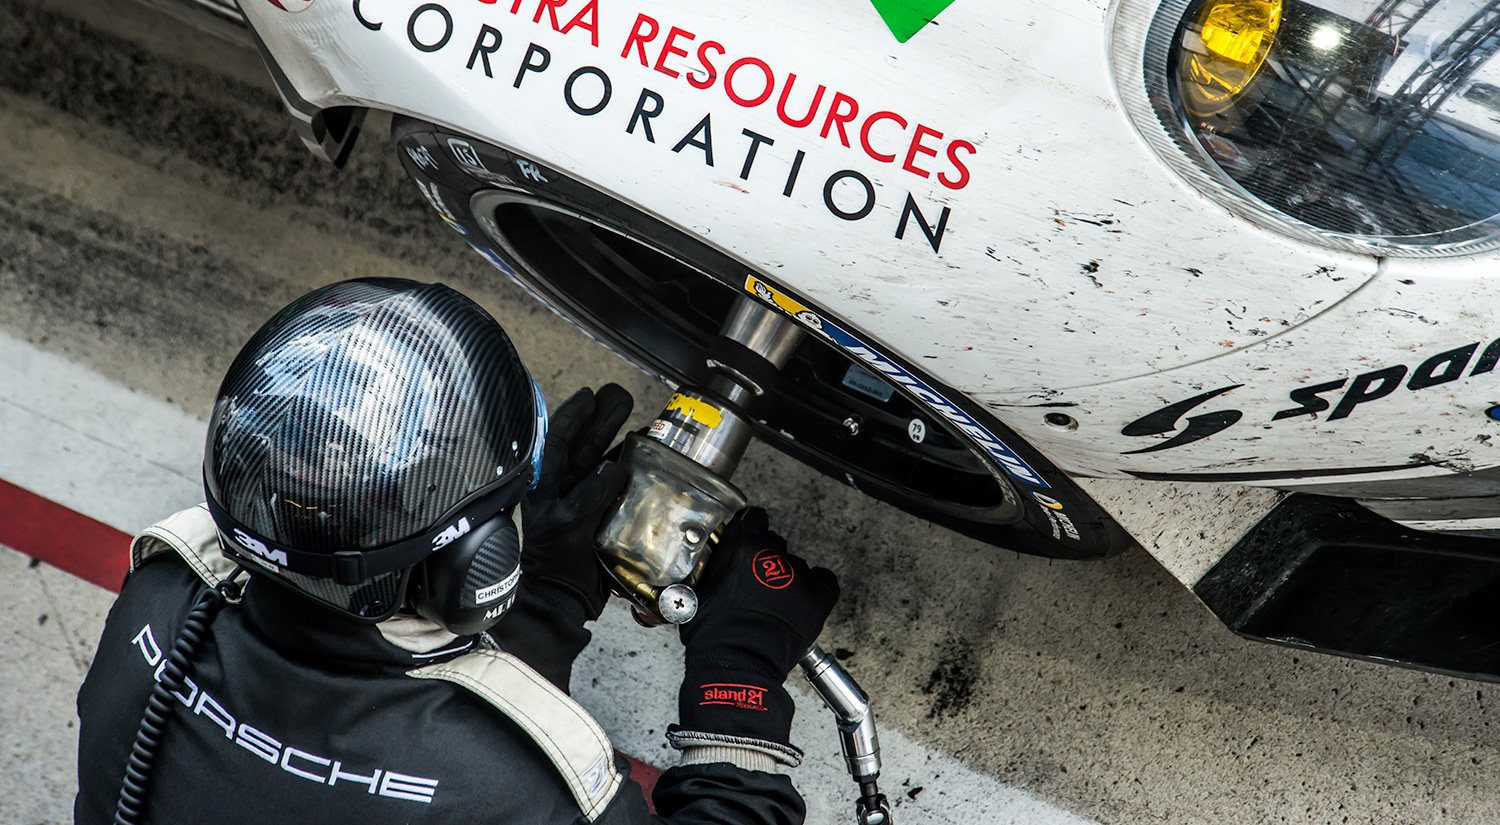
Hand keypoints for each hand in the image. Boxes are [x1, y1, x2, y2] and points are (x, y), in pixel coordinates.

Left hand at [521, 384, 633, 620]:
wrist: (563, 599)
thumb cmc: (557, 563)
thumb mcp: (568, 526)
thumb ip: (588, 495)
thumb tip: (614, 467)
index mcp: (547, 485)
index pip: (558, 439)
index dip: (573, 415)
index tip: (589, 396)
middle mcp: (564, 487)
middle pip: (583, 442)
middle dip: (601, 418)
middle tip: (621, 396)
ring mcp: (583, 500)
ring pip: (600, 458)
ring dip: (617, 437)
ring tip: (637, 416)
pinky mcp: (601, 514)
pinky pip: (616, 482)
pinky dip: (629, 466)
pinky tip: (643, 454)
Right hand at [673, 507, 839, 750]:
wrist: (739, 666)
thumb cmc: (713, 636)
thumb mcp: (697, 592)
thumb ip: (711, 567)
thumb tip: (712, 560)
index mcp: (743, 546)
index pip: (755, 518)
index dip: (751, 532)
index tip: (750, 543)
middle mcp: (773, 554)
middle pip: (775, 544)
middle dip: (766, 560)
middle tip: (756, 586)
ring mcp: (799, 574)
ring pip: (797, 565)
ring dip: (788, 579)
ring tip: (776, 605)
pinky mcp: (820, 595)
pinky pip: (824, 580)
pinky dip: (816, 588)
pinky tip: (802, 602)